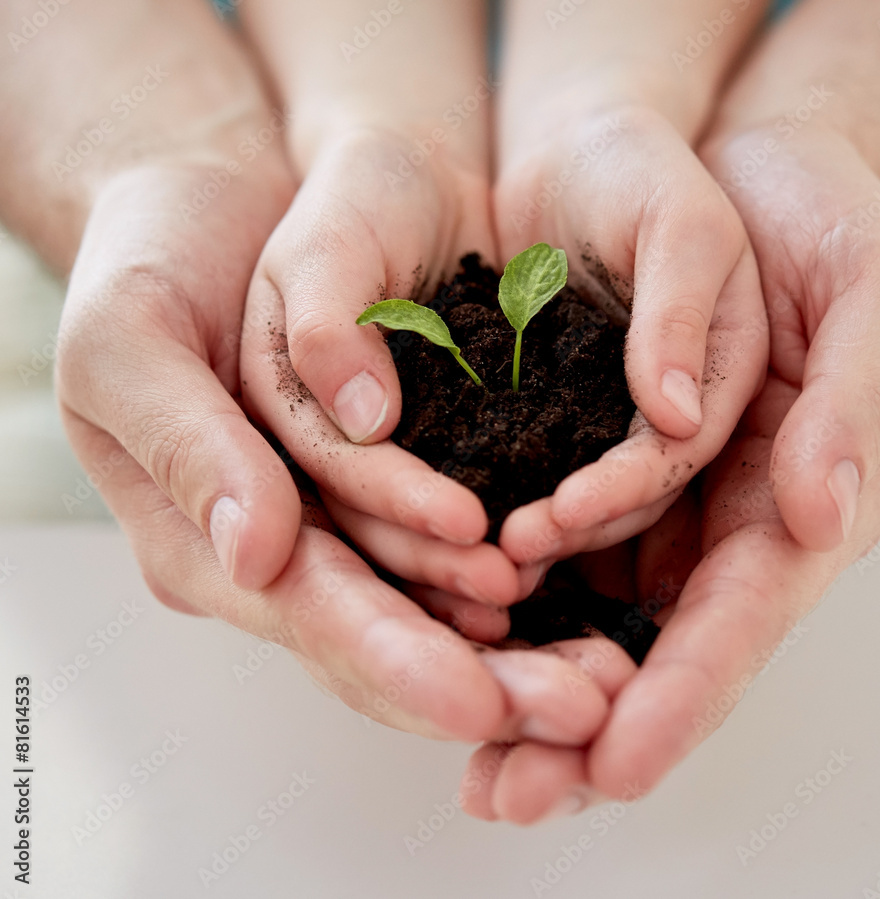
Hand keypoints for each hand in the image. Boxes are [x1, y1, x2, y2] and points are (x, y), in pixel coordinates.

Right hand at [57, 160, 620, 743]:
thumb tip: (258, 550)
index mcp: (197, 536)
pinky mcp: (381, 479)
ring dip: (508, 642)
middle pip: (379, 635)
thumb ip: (187, 444)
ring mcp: (330, 518)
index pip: (305, 611)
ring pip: (423, 599)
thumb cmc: (148, 264)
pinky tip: (567, 589)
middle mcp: (273, 547)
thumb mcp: (127, 341)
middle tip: (575, 712)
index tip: (479, 701)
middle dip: (477, 679)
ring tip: (595, 669)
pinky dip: (502, 568)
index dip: (392, 656)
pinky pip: (445, 539)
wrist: (206, 207)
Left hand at [458, 125, 879, 820]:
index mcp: (795, 503)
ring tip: (456, 731)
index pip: (740, 619)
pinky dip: (493, 587)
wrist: (741, 169)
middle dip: (581, 727)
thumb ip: (859, 406)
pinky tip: (442, 626)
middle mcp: (715, 520)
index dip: (683, 697)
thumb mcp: (875, 297)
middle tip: (507, 796)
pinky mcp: (584, 454)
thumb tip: (821, 514)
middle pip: (651, 648)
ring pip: (582, 606)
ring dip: (521, 676)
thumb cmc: (826, 226)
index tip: (617, 763)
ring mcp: (648, 496)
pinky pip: (539, 536)